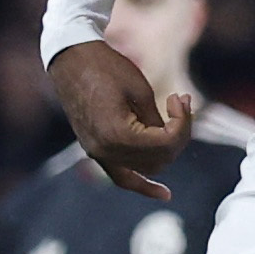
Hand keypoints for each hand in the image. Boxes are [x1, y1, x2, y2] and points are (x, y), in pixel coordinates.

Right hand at [51, 38, 185, 201]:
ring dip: (165, 149)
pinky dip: (141, 183)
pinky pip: (121, 176)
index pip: (165, 143)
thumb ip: (157, 120)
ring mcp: (98, 153)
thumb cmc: (105, 68)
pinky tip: (163, 194)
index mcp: (117, 134)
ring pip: (145, 168)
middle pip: (159, 159)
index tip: (181, 98)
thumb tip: (170, 138)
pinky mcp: (95, 150)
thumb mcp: (140, 90)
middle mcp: (106, 151)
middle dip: (178, 134)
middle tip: (180, 104)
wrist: (71, 59)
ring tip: (171, 120)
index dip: (183, 123)